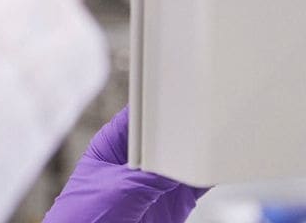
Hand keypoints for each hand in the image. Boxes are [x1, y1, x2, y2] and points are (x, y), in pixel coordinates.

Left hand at [43, 108, 207, 222]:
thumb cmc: (84, 216)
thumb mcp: (120, 189)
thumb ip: (152, 174)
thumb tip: (181, 161)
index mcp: (114, 142)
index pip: (141, 114)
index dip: (161, 104)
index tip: (185, 95)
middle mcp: (137, 158)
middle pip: (168, 134)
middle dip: (186, 128)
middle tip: (206, 118)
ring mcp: (156, 179)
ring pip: (185, 158)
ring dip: (200, 152)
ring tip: (220, 138)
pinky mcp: (173, 200)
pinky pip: (197, 183)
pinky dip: (209, 175)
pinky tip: (221, 166)